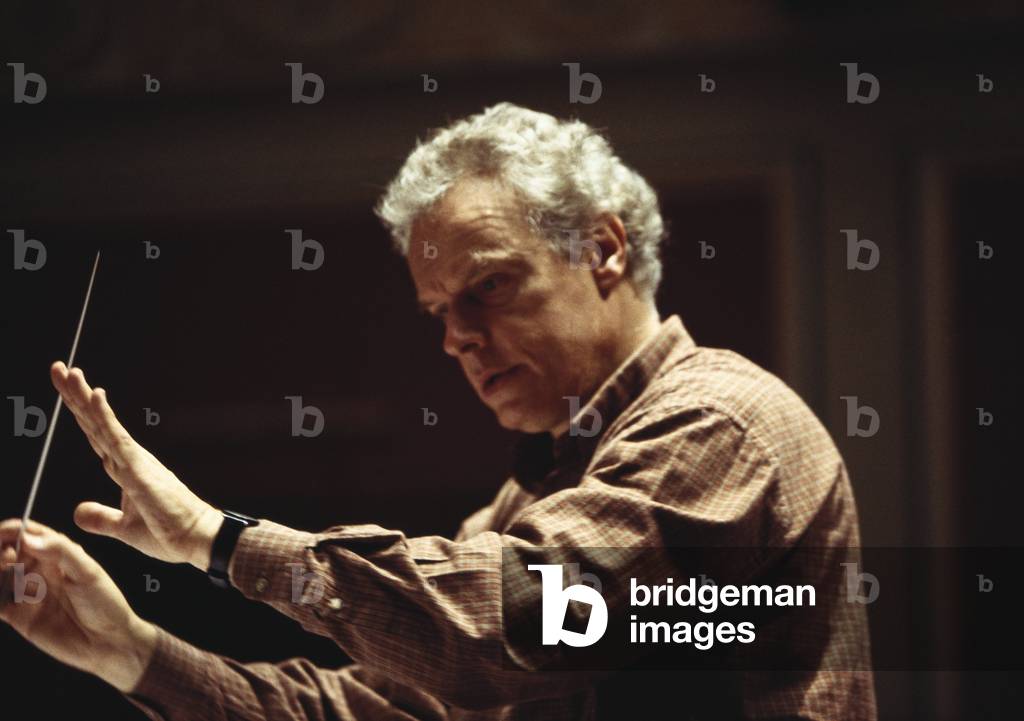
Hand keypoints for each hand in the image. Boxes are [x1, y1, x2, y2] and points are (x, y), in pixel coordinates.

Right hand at [0, 518, 157, 692]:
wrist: (107, 643)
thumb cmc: (104, 603)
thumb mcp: (87, 572)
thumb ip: (60, 552)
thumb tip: (28, 538)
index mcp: (58, 554)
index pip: (29, 534)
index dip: (13, 531)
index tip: (3, 532)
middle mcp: (39, 570)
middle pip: (8, 552)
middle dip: (1, 551)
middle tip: (8, 558)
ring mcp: (26, 592)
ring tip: (5, 573)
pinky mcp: (17, 616)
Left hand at [51, 361, 221, 568]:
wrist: (197, 539)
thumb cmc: (168, 533)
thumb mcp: (124, 528)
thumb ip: (101, 518)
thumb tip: (78, 511)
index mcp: (125, 469)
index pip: (96, 434)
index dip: (80, 412)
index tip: (66, 388)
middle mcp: (129, 458)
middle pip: (95, 422)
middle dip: (75, 395)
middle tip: (59, 368)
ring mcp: (134, 461)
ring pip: (102, 424)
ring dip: (84, 397)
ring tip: (69, 372)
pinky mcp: (139, 469)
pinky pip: (117, 438)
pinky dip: (104, 416)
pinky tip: (94, 396)